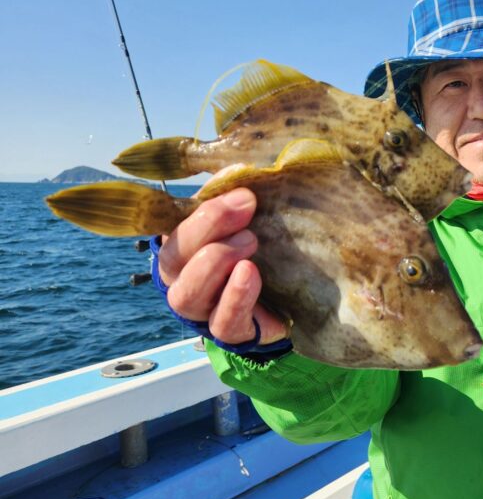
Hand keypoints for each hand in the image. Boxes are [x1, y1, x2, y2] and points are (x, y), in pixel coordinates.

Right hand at [157, 184, 287, 345]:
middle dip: (206, 227)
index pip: (171, 224)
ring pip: (188, 294)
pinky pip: (223, 322)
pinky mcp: (231, 332)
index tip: (240, 189)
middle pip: (173, 257)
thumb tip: (242, 166)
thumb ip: (240, 197)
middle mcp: (184, 278)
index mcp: (185, 245)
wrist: (294, 304)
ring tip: (250, 242)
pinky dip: (235, 297)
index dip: (198, 207)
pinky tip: (250, 274)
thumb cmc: (266, 252)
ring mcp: (203, 310)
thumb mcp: (254, 221)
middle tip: (246, 208)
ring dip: (215, 262)